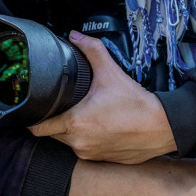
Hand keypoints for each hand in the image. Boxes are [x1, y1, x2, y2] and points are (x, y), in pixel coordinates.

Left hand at [29, 30, 176, 162]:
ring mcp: (90, 154)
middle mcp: (79, 142)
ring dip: (73, 130)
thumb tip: (75, 35)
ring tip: (86, 113)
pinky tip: (100, 125)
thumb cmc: (136, 104)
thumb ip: (91, 50)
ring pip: (70, 142)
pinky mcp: (102, 160)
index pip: (38, 128)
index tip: (35, 109)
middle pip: (53, 134)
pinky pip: (86, 149)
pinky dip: (88, 138)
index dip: (33, 118)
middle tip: (66, 104)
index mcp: (75, 123)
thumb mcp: (111, 72)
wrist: (162, 127)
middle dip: (56, 120)